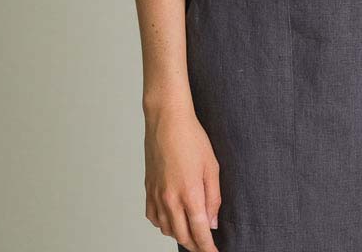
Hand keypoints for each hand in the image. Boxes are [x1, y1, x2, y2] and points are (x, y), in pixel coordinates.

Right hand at [144, 103, 221, 251]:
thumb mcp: (212, 166)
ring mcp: (156, 196)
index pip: (200, 232)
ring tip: (192, 232)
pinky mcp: (147, 191)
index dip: (208, 248)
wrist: (166, 121)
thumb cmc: (191, 138)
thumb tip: (213, 222)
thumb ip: (214, 197)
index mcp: (189, 193)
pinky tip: (173, 219)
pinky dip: (164, 224)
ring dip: (180, 235)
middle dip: (196, 245)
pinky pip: (154, 219)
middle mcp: (170, 199)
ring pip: (167, 230)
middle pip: (183, 236)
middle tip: (206, 246)